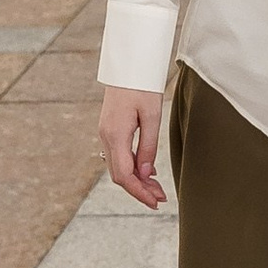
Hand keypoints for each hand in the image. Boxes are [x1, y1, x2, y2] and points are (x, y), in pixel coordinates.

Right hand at [98, 83, 166, 210]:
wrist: (128, 64)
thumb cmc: (142, 86)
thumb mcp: (152, 116)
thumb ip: (148, 146)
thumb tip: (145, 173)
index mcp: (115, 135)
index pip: (124, 175)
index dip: (139, 192)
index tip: (155, 202)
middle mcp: (106, 136)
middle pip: (119, 175)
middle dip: (140, 190)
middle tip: (161, 198)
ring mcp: (106, 133)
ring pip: (118, 166)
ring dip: (137, 180)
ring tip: (157, 188)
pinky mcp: (110, 129)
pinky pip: (119, 155)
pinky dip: (133, 167)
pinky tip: (148, 170)